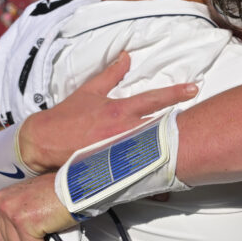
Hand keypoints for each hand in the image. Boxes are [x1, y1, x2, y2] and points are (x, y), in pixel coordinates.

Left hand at [0, 173, 75, 240]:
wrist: (75, 186)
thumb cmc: (60, 190)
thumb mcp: (33, 197)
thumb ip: (22, 211)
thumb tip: (22, 233)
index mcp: (2, 198)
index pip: (3, 232)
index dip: (22, 236)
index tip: (34, 233)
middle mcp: (3, 205)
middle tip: (44, 233)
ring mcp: (13, 215)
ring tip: (51, 232)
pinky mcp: (25, 225)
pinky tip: (56, 235)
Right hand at [18, 51, 197, 172]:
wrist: (42, 142)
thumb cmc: (67, 116)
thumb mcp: (90, 91)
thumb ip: (111, 73)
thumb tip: (126, 55)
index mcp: (119, 110)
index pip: (153, 99)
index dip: (175, 93)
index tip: (194, 88)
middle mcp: (123, 131)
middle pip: (159, 128)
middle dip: (179, 128)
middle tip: (198, 125)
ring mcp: (119, 152)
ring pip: (151, 152)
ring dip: (167, 152)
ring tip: (187, 153)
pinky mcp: (112, 169)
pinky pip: (135, 173)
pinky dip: (148, 176)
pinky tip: (163, 185)